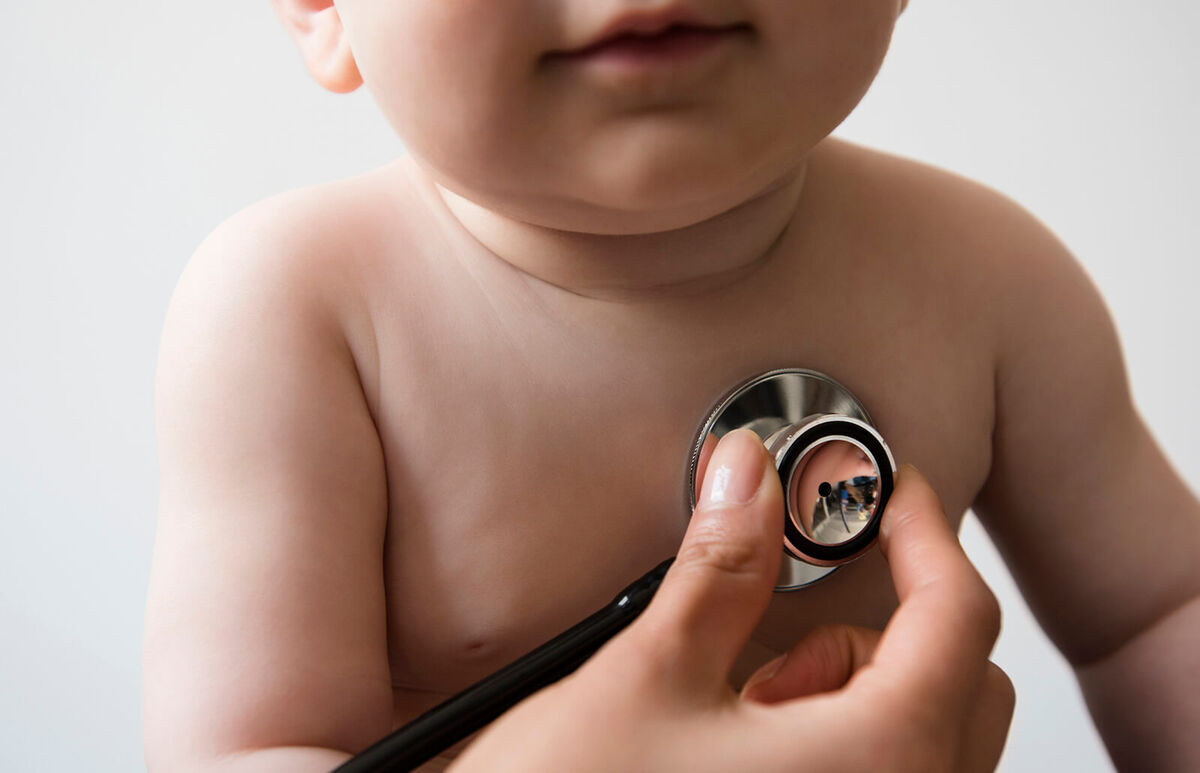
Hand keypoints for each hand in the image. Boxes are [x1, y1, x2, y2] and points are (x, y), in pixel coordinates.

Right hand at [450, 429, 1013, 771]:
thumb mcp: (648, 677)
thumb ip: (719, 567)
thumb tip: (746, 475)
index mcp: (879, 761)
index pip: (958, 615)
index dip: (924, 532)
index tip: (890, 489)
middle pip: (959, 682)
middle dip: (890, 620)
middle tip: (800, 590)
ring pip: (923, 740)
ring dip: (856, 690)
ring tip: (749, 693)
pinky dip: (838, 744)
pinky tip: (743, 744)